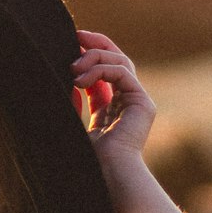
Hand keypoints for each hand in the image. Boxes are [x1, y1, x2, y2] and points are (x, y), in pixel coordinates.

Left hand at [70, 30, 155, 164]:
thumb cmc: (88, 160)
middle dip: (96, 45)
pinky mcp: (143, 103)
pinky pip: (123, 72)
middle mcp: (128, 104)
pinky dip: (101, 70)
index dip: (88, 57)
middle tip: (75, 35)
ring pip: (120, 62)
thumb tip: (68, 82)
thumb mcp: (72, 125)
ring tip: (72, 68)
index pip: (103, 74)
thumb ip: (72, 104)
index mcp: (112, 111)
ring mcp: (138, 102)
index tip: (70, 45)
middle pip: (116, 61)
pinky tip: (80, 79)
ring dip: (94, 58)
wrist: (107, 176)